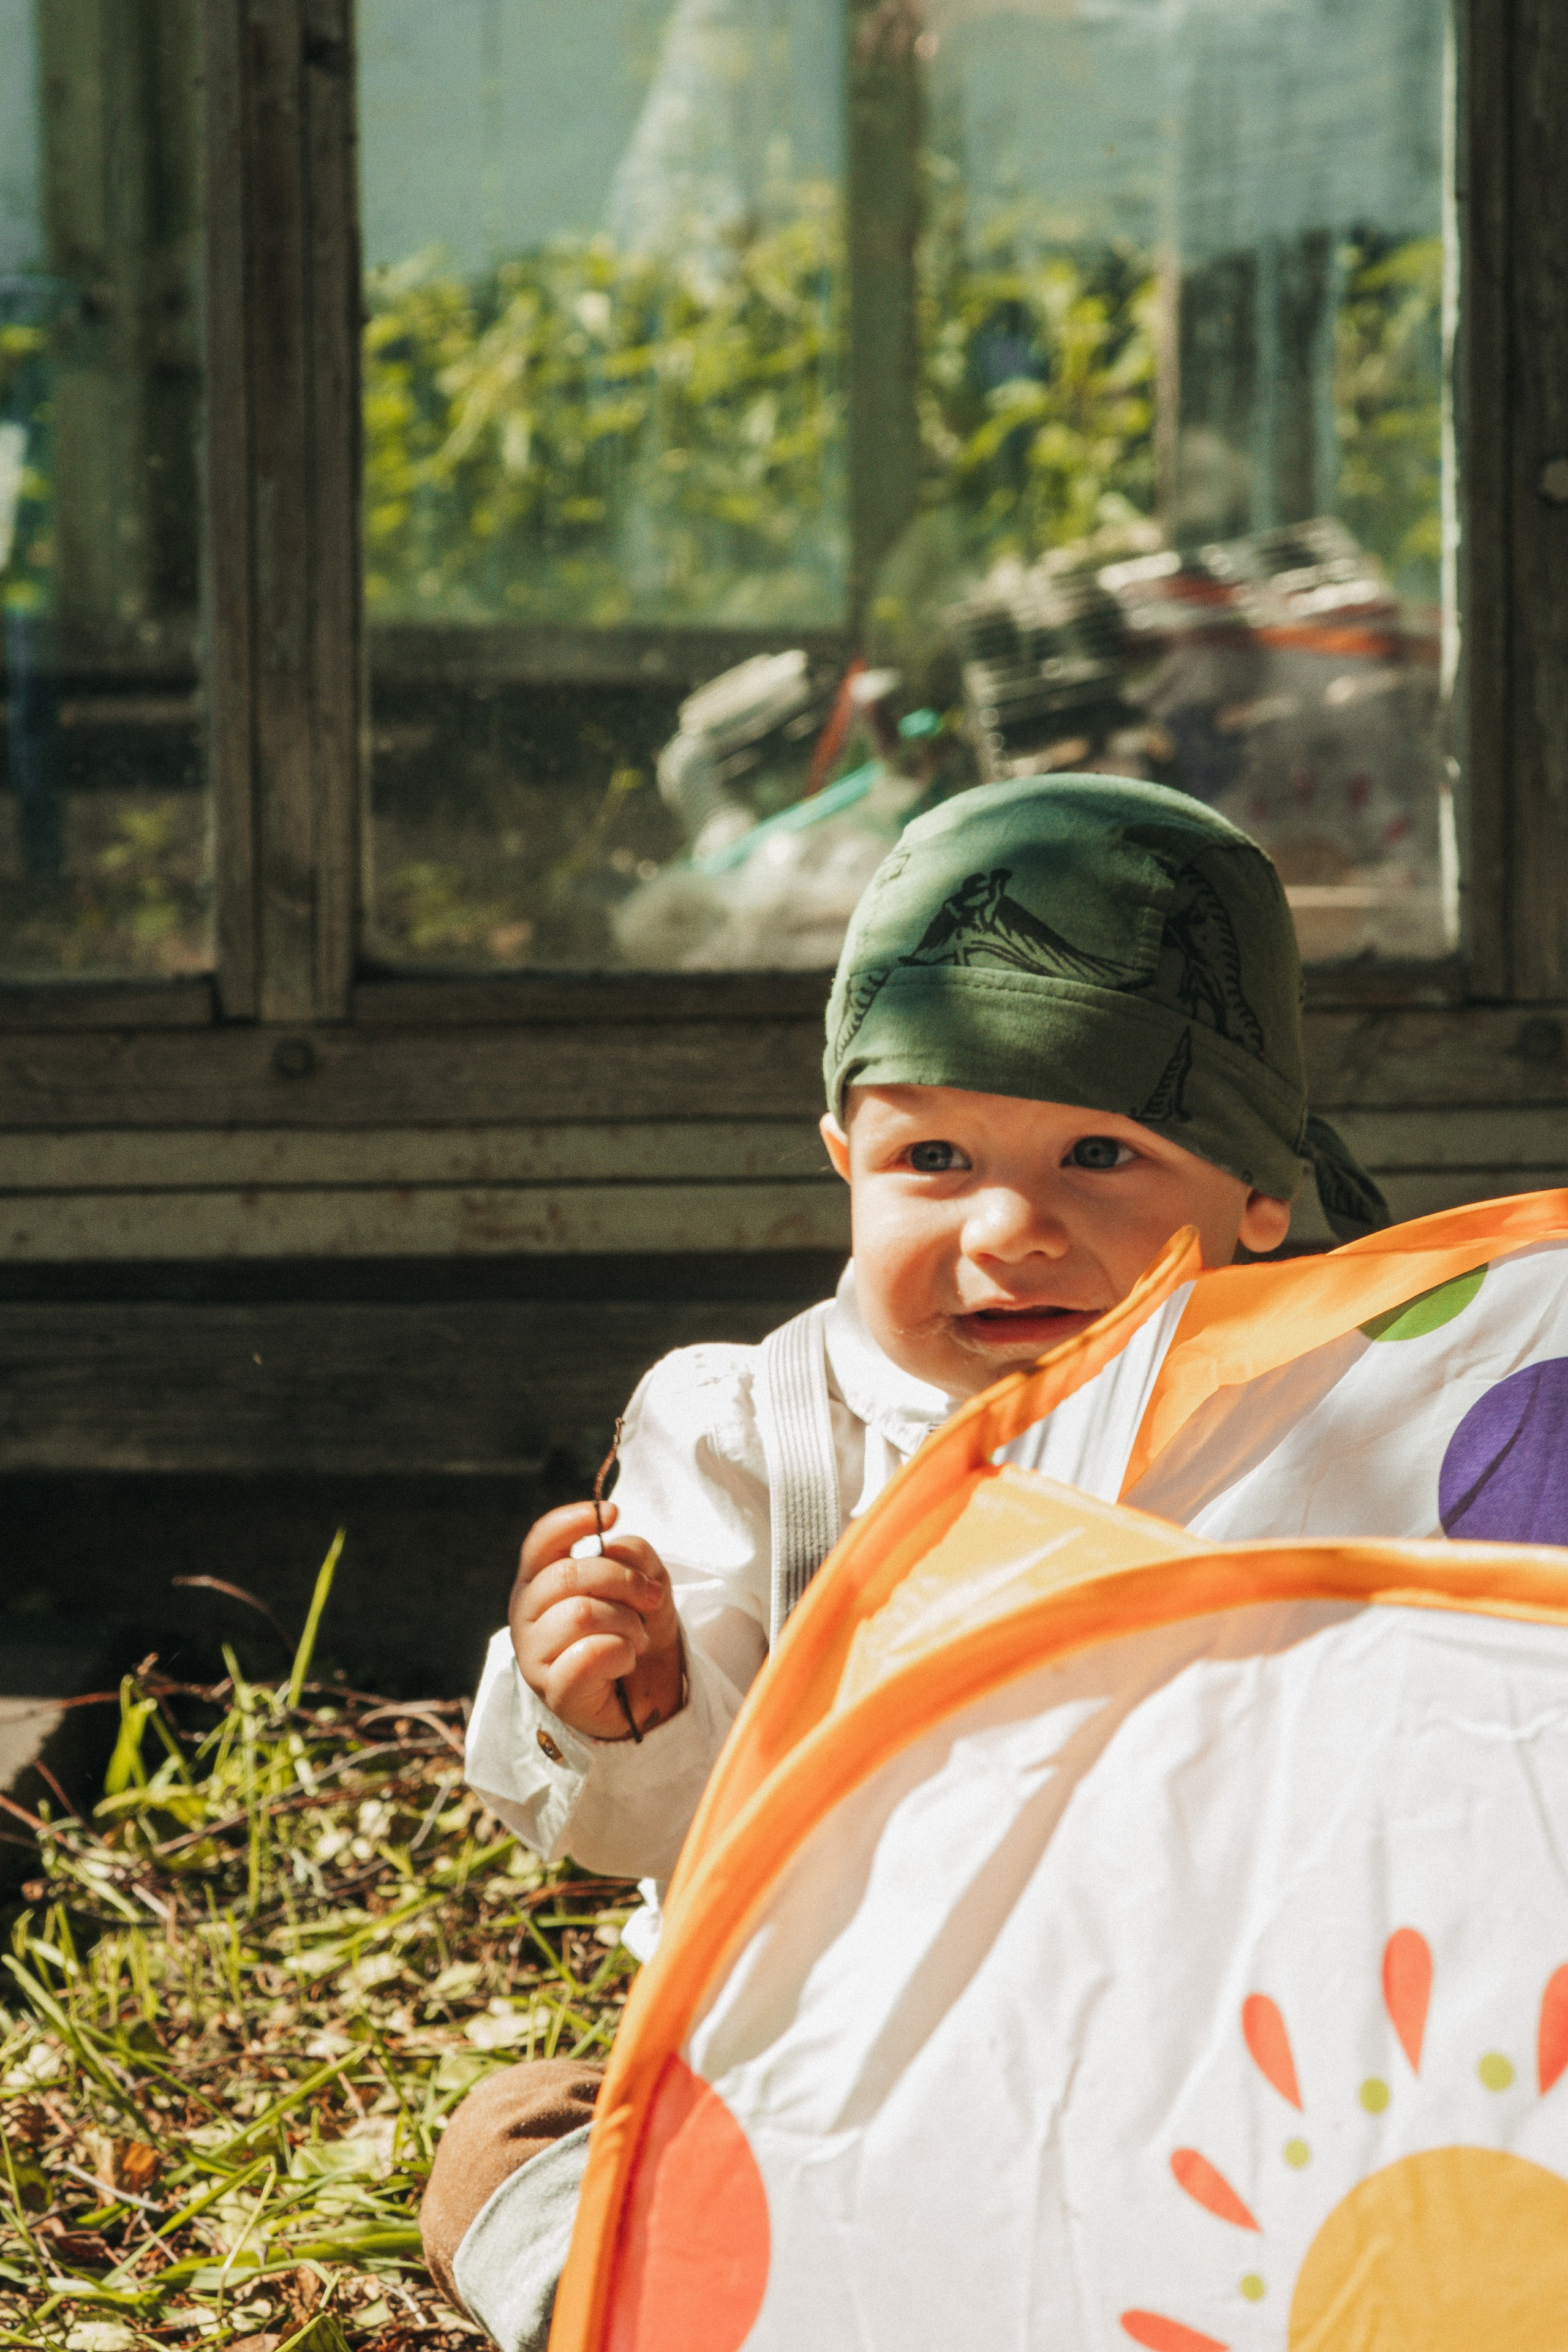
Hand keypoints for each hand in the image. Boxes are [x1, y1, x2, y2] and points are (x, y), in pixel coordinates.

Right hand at [509, 1499, 684, 1742]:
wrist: (648, 1695)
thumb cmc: (636, 1631)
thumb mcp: (644, 1583)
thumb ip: (631, 1557)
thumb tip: (613, 1546)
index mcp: (539, 1581)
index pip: (541, 1541)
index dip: (573, 1521)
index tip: (614, 1514)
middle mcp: (526, 1614)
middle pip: (568, 1575)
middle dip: (624, 1581)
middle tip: (650, 1600)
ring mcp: (533, 1654)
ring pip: (580, 1614)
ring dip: (627, 1623)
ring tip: (638, 1638)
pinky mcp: (553, 1691)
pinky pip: (588, 1655)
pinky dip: (622, 1652)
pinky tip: (626, 1660)